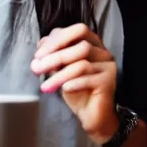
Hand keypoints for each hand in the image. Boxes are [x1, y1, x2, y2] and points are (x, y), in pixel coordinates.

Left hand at [30, 23, 118, 143]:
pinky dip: (72, 83)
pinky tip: (64, 90)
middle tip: (37, 68)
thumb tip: (41, 50)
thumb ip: (54, 56)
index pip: (77, 31)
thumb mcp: (61, 69)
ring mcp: (108, 66)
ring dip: (59, 74)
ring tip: (45, 86)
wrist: (91, 115)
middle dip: (56, 54)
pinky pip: (87, 79)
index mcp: (92, 43)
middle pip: (81, 44)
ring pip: (82, 63)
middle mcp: (102, 51)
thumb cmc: (76, 89)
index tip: (38, 55)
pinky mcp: (109, 82)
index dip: (56, 40)